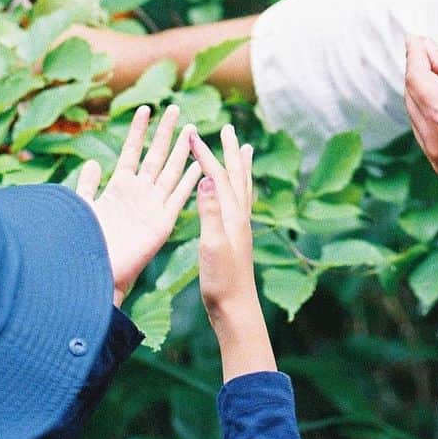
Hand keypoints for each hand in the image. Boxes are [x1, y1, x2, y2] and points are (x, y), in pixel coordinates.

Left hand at [76, 105, 201, 304]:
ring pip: (170, 170)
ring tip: (191, 129)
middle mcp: (140, 193)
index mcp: (120, 188)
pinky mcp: (163, 222)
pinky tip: (200, 164)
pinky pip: (179, 196)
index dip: (138, 131)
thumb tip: (92, 163)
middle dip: (166, 132)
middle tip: (176, 109)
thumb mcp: (83, 207)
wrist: (97, 272)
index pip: (132, 151)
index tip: (146, 109)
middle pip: (156, 156)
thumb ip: (87, 185)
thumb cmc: (86, 242)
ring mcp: (153, 206)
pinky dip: (190, 180)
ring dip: (181, 150)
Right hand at [189, 125, 276, 379]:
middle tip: (229, 129)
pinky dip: (239, 188)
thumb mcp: (211, 245)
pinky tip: (236, 192)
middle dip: (230, 151)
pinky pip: (240, 202)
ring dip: (241, 165)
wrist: (236, 309)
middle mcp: (239, 217)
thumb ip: (209, 212)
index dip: (205, 154)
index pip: (218, 176)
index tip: (192, 134)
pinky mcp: (238, 238)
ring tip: (245, 149)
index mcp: (231, 215)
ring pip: (242, 187)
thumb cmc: (221, 281)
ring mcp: (241, 227)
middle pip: (236, 175)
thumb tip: (207, 178)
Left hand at [404, 35, 437, 194]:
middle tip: (428, 55)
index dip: (415, 55)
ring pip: (417, 120)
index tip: (414, 40)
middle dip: (418, 75)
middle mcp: (435, 143)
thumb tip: (427, 51)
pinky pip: (428, 139)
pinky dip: (431, 121)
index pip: (416, 78)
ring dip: (423, 98)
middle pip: (412, 99)